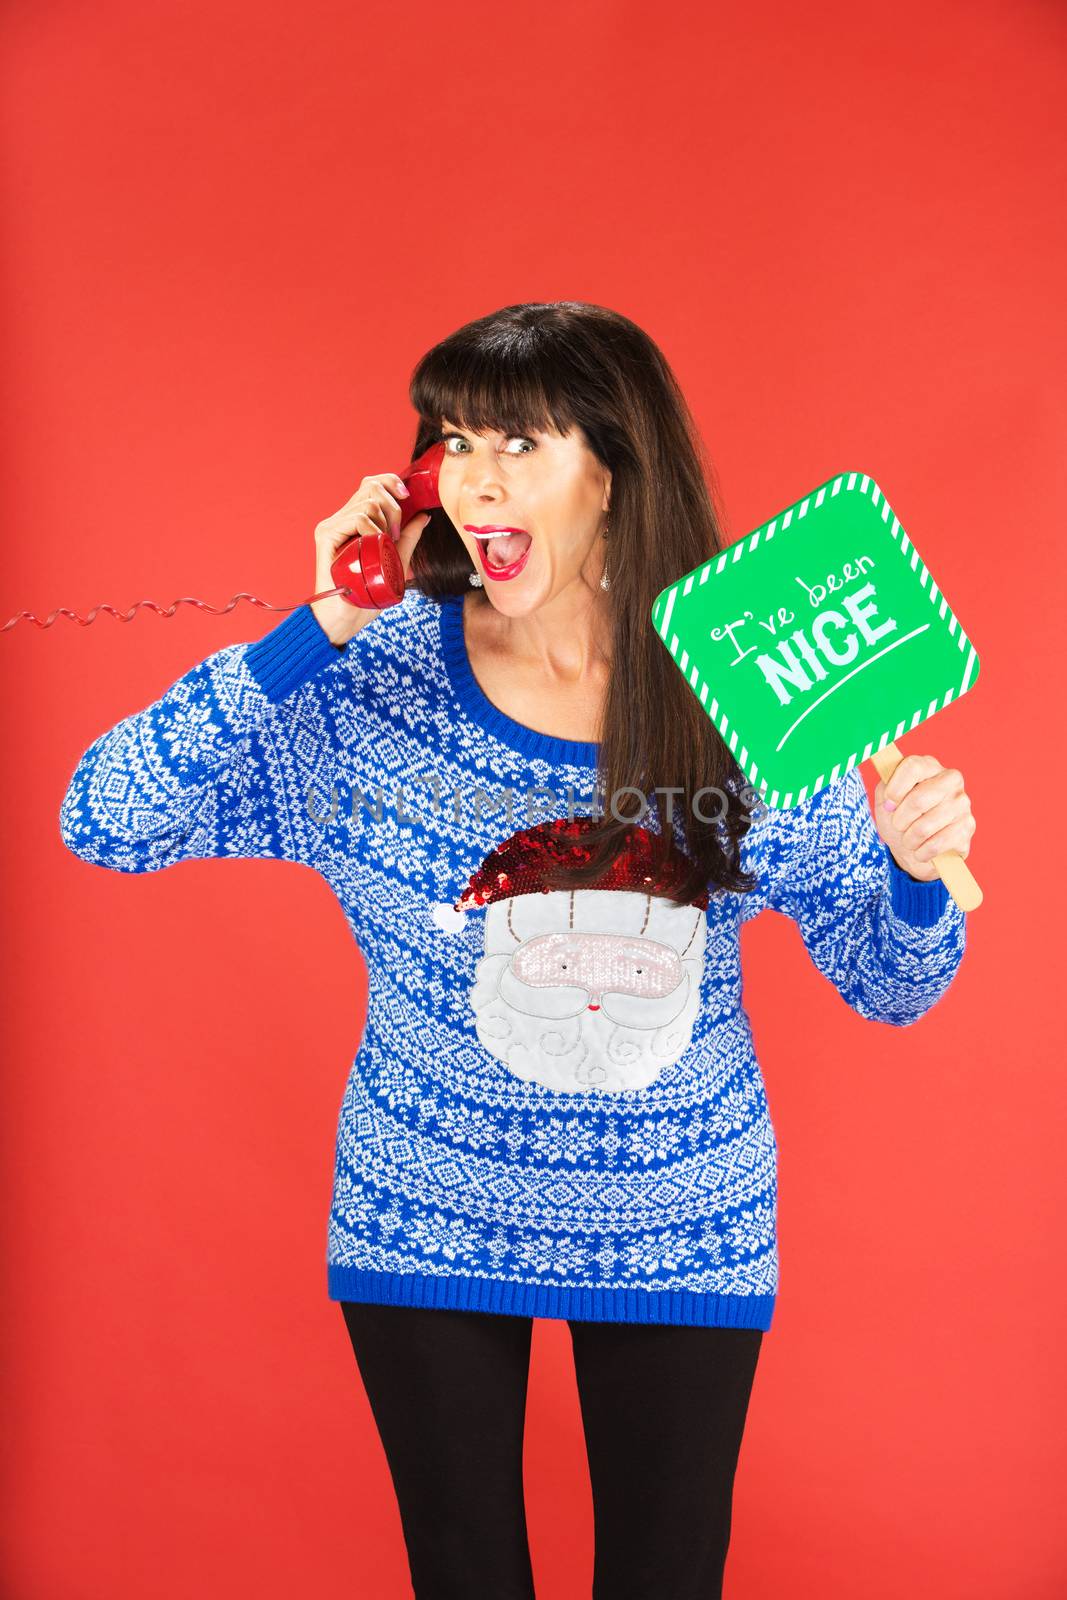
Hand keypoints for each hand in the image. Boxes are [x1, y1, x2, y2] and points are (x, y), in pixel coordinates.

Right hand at [310, 473, 432, 646]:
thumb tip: (424, 515)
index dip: (391, 482)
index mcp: (354, 521)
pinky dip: (372, 529)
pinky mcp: (326, 535)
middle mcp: (341, 519)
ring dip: (385, 521)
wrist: (346, 618)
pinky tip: (374, 544)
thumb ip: (408, 537)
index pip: (372, 485)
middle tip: (395, 534)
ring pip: (368, 501)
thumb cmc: (366, 594)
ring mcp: (333, 525)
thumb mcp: (395, 561)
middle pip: (370, 485)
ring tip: (384, 545)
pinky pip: (356, 517)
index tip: (408, 498)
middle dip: (394, 506)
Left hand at [873, 754, 976, 881]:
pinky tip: (922, 850)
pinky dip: (922, 852)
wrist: (916, 850)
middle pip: (918, 799)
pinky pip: (936, 844)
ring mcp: (963, 803)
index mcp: (929, 766)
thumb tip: (891, 799)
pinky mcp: (968, 827)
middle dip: (900, 820)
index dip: (895, 789)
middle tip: (898, 826)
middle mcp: (951, 779)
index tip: (889, 805)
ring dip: (909, 840)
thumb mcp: (885, 801)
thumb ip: (884, 791)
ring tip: (909, 840)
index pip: (913, 767)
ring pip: (925, 826)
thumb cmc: (900, 819)